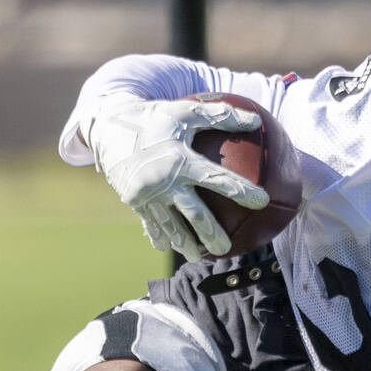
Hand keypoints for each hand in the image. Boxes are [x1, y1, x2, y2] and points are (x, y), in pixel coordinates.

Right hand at [83, 94, 270, 260]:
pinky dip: (159, 236)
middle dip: (211, 234)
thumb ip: (220, 116)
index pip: (217, 179)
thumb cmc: (154, 116)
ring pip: (170, 225)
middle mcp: (165, 181)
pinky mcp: (134, 200)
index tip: (263, 201)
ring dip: (184, 244)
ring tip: (196, 259)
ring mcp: (148, 194)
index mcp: (181, 160)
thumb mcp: (186, 111)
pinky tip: (167, 248)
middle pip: (193, 214)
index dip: (241, 190)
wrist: (107, 124)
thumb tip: (255, 120)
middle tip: (226, 250)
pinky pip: (150, 223)